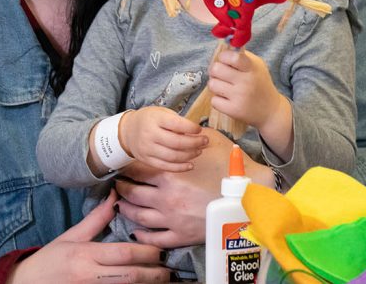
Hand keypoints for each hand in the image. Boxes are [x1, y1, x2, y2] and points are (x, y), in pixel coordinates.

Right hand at [7, 190, 167, 283]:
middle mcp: (89, 275)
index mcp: (85, 255)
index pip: (124, 253)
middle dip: (153, 274)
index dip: (147, 253)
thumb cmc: (49, 260)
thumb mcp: (71, 237)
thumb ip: (96, 219)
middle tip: (168, 270)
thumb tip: (115, 197)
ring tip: (162, 281)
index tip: (160, 251)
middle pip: (130, 276)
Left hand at [114, 128, 270, 248]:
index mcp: (170, 174)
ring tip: (121, 205)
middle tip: (117, 185)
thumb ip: (191, 136)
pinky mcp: (180, 235)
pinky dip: (142, 235)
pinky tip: (136, 231)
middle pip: (132, 193)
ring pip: (138, 216)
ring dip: (126, 209)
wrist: (248, 197)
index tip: (122, 166)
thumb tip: (184, 128)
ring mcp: (171, 218)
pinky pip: (154, 237)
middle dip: (122, 188)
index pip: (138, 170)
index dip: (127, 167)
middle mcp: (165, 197)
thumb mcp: (211, 142)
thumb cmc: (231, 167)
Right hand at [119, 107, 206, 172]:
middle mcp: (150, 134)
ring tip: (199, 151)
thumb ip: (177, 122)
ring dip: (190, 155)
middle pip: (177, 142)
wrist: (128, 131)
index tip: (200, 129)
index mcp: (155, 119)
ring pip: (173, 156)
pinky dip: (180, 167)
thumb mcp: (162, 113)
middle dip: (194, 143)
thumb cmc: (149, 120)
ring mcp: (148, 149)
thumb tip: (196, 133)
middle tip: (205, 141)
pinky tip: (190, 164)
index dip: (192, 128)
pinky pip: (166, 166)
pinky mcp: (147, 160)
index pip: (177, 124)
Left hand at [207, 48, 282, 129]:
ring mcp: (239, 97)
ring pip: (212, 84)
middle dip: (216, 71)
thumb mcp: (257, 66)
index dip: (224, 56)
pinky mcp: (233, 110)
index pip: (232, 56)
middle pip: (216, 69)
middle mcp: (246, 82)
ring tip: (224, 87)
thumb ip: (242, 56)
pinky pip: (214, 101)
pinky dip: (218, 100)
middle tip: (221, 75)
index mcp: (252, 68)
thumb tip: (223, 48)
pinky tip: (227, 99)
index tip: (225, 60)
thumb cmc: (260, 84)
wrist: (271, 111)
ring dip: (216, 85)